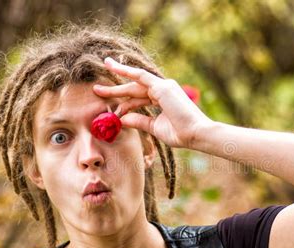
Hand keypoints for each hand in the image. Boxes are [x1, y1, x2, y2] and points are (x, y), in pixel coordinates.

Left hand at [93, 57, 212, 148]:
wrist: (196, 134)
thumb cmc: (180, 133)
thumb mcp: (155, 128)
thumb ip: (139, 121)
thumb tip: (122, 118)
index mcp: (162, 99)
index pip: (138, 98)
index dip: (124, 102)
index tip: (111, 109)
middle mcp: (163, 89)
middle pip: (134, 89)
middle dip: (115, 90)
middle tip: (97, 90)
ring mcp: (164, 86)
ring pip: (135, 82)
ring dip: (116, 82)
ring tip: (99, 84)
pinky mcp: (163, 86)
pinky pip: (141, 76)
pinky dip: (127, 72)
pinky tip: (114, 67)